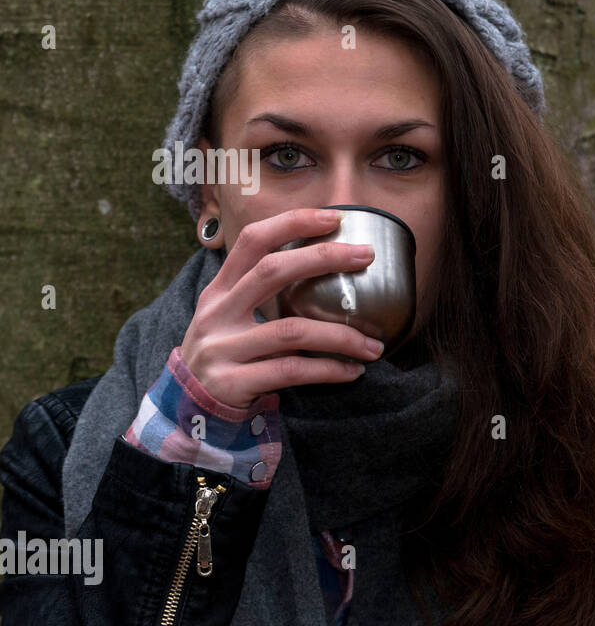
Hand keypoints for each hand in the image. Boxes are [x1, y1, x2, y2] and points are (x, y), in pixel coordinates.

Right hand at [179, 207, 383, 407]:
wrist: (189, 407)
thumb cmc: (228, 353)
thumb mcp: (233, 316)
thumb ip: (265, 293)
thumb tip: (331, 265)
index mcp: (220, 289)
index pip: (254, 240)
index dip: (293, 223)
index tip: (336, 217)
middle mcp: (218, 312)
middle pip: (272, 271)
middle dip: (324, 258)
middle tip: (367, 257)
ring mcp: (222, 348)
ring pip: (292, 330)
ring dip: (341, 336)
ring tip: (374, 345)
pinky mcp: (233, 383)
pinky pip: (292, 371)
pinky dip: (329, 369)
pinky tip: (353, 370)